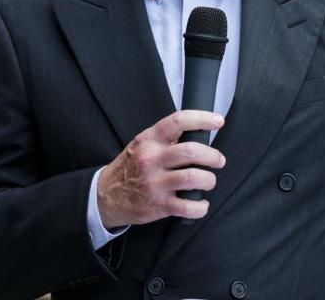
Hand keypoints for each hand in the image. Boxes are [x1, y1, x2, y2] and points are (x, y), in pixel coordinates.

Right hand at [97, 110, 225, 227]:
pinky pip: (187, 207)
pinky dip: (200, 206)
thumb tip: (196, 132)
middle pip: (191, 152)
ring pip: (193, 178)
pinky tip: (200, 204)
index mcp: (149, 140)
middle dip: (212, 156)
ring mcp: (155, 183)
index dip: (202, 119)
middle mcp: (151, 159)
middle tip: (218, 160)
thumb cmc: (131, 167)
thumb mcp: (142, 144)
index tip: (217, 120)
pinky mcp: (158, 205)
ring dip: (209, 180)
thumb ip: (165, 138)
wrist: (106, 196)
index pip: (178, 121)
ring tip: (208, 181)